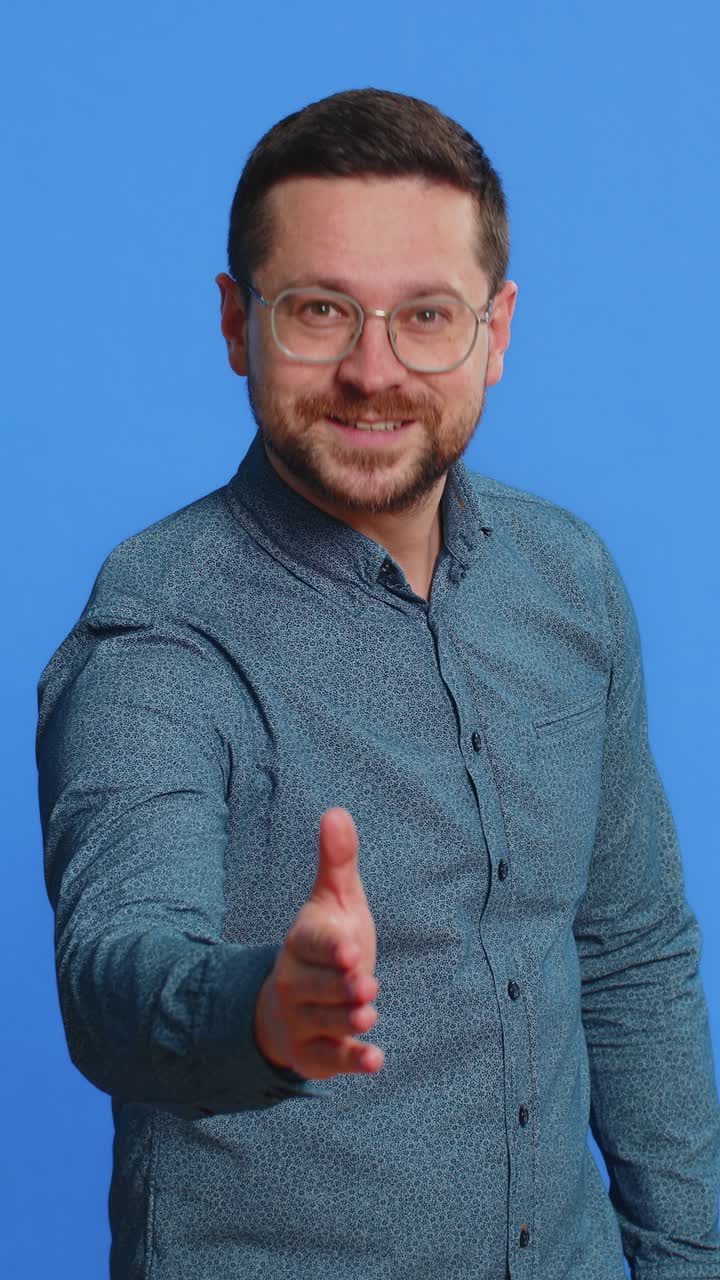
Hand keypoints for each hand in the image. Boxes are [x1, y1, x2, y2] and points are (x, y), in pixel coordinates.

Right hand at [254, 807, 383, 1080]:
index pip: (312, 943)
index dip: (330, 948)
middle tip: (366, 986)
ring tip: (368, 1014)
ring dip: (346, 1021)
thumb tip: (336, 811)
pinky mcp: (314, 1054)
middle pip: (316, 987)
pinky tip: (376, 1060)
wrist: (292, 1002)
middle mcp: (295, 981)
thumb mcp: (335, 901)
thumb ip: (338, 861)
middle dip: (340, 988)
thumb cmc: (325, 943)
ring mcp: (302, 1020)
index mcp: (301, 942)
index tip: (349, 948)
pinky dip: (352, 1061)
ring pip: (323, 1023)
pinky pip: (331, 1060)